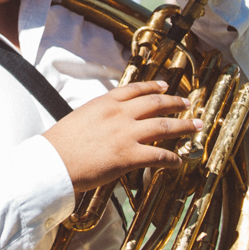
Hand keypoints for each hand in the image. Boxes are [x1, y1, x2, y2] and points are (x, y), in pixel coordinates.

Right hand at [42, 81, 196, 190]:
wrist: (52, 162)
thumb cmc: (59, 145)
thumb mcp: (79, 119)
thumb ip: (97, 117)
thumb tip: (106, 125)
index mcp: (105, 103)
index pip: (135, 90)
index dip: (154, 87)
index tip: (165, 87)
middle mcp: (120, 114)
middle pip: (156, 103)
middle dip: (176, 103)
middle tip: (188, 105)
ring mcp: (126, 134)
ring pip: (165, 126)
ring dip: (184, 126)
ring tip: (197, 127)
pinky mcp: (129, 156)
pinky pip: (159, 156)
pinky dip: (172, 159)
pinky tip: (178, 162)